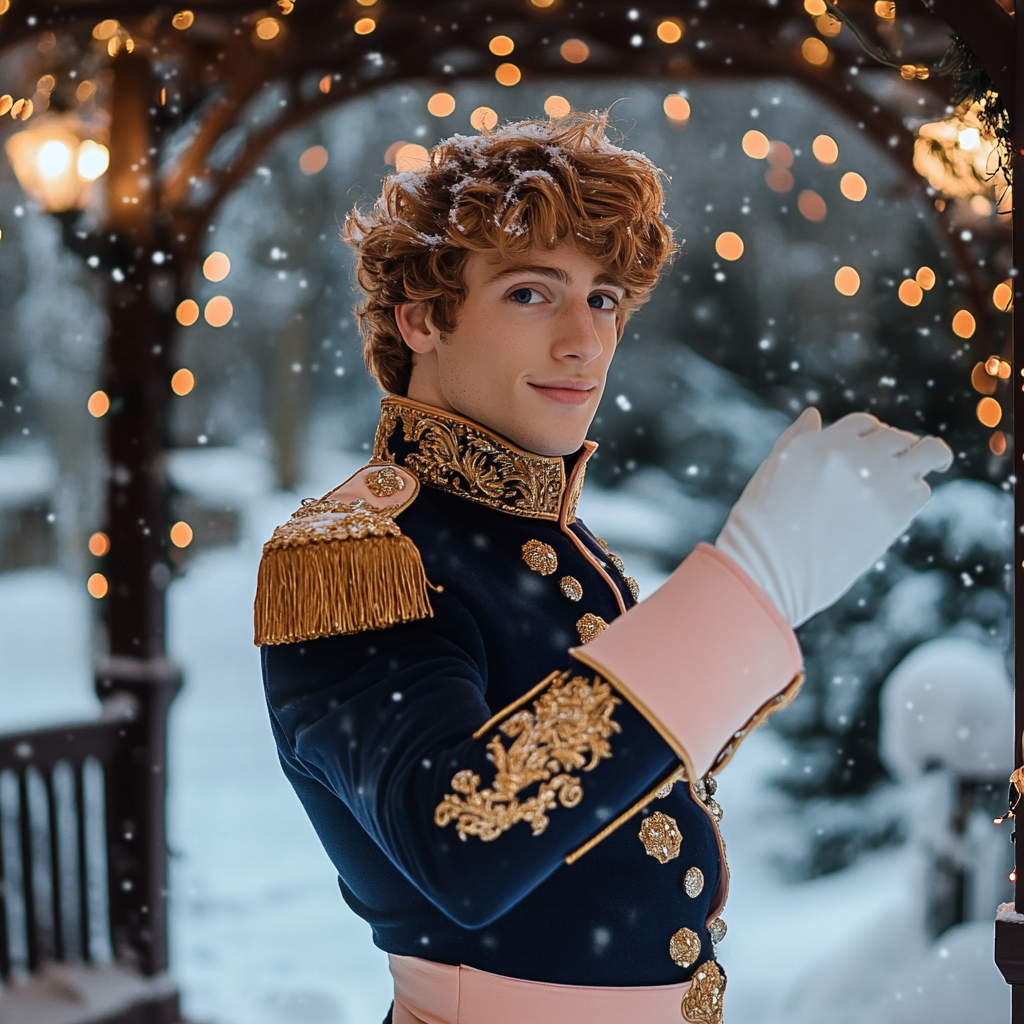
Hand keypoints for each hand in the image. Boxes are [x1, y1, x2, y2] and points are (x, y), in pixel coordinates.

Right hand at [715, 409, 952, 626]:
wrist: (768, 567)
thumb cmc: (762, 524)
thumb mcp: (774, 469)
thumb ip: (797, 438)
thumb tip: (814, 414)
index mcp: (819, 441)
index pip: (863, 424)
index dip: (871, 437)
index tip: (871, 452)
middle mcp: (850, 453)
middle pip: (895, 437)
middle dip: (897, 449)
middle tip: (896, 467)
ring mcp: (875, 479)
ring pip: (925, 452)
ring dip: (928, 458)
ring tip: (934, 466)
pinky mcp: (893, 510)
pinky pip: (919, 490)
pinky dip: (913, 494)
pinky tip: (901, 504)